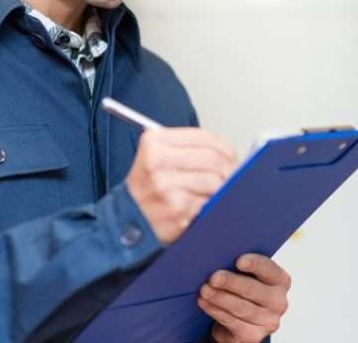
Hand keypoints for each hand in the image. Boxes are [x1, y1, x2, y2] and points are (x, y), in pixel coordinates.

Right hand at [125, 128, 236, 242]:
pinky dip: (212, 205)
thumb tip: (228, 152)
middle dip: (229, 169)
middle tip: (232, 177)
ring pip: (215, 181)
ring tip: (216, 193)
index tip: (230, 157)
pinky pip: (209, 202)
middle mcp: (158, 161)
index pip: (204, 138)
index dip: (225, 148)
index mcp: (154, 142)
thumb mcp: (156, 157)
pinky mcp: (177, 209)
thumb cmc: (146, 189)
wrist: (125, 221)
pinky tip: (204, 206)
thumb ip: (186, 148)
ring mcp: (166, 186)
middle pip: (214, 159)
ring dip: (222, 189)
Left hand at [198, 254, 290, 342]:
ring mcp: (268, 321)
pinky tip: (203, 302)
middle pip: (254, 291)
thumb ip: (239, 263)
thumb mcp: (245, 275)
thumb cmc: (240, 289)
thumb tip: (219, 253)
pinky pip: (232, 322)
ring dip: (220, 298)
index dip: (255, 264)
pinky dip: (215, 310)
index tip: (239, 261)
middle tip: (214, 277)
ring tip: (204, 289)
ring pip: (241, 308)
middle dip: (232, 283)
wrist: (237, 321)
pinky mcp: (253, 336)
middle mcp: (279, 302)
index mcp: (280, 280)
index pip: (269, 269)